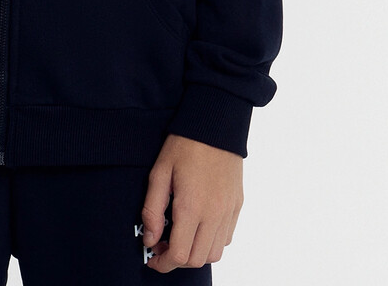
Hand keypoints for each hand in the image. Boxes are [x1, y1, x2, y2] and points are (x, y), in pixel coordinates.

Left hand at [141, 134, 242, 272]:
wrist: (215, 124)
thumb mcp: (159, 172)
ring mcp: (228, 212)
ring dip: (196, 253)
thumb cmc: (185, 145)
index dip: (163, 263)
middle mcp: (214, 215)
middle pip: (197, 260)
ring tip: (181, 237)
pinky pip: (226, 238)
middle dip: (177, 260)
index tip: (153, 257)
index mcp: (191, 207)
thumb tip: (150, 238)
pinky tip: (199, 226)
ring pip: (215, 253)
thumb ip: (152, 209)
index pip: (180, 256)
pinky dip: (212, 242)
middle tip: (163, 246)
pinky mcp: (237, 206)